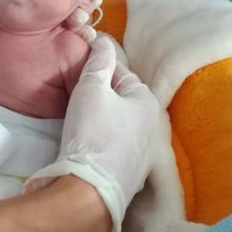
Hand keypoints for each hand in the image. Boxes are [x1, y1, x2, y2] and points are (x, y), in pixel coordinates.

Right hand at [25, 35, 159, 231]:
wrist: (89, 191)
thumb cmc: (92, 134)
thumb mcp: (90, 89)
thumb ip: (98, 62)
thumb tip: (104, 40)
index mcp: (148, 102)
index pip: (121, 74)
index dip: (97, 70)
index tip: (78, 72)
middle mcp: (154, 128)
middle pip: (122, 102)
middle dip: (101, 97)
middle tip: (76, 98)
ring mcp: (146, 155)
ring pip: (121, 127)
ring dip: (103, 122)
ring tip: (79, 123)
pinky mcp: (134, 176)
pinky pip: (117, 150)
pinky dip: (104, 144)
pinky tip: (89, 147)